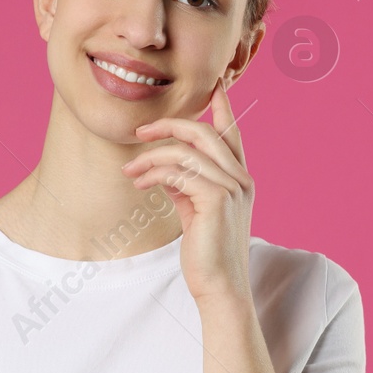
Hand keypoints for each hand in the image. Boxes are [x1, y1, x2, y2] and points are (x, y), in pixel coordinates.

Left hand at [121, 80, 253, 303]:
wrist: (219, 287)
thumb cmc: (207, 253)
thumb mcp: (195, 211)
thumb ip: (186, 186)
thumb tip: (163, 169)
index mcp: (240, 179)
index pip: (232, 134)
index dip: (223, 108)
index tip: (214, 85)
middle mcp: (241, 179)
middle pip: (205, 133)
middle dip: (169, 125)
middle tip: (140, 132)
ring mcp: (232, 188)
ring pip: (186, 151)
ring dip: (152, 157)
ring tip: (131, 170)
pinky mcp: (216, 199)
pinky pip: (179, 172)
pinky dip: (154, 174)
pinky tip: (140, 183)